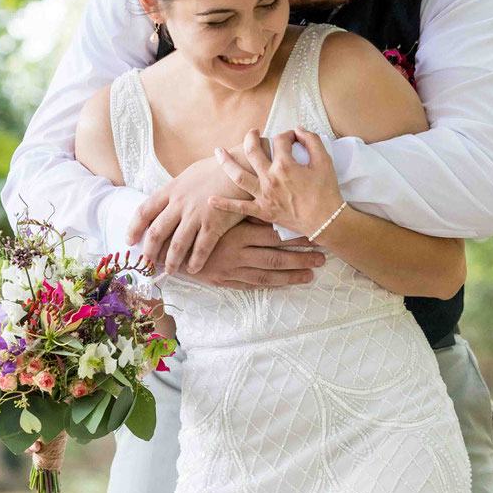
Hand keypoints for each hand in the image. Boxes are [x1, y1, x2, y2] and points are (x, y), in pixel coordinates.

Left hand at [126, 156, 251, 273]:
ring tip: (170, 271)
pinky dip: (195, 261)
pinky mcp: (214, 224)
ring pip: (177, 245)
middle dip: (149, 251)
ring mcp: (196, 215)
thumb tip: (167, 199)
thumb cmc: (218, 169)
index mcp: (172, 190)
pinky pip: (201, 248)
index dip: (134, 228)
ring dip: (171, 261)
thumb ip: (177, 190)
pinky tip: (193, 269)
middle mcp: (180, 203)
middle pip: (157, 232)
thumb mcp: (190, 175)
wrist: (242, 167)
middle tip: (148, 263)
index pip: (144, 211)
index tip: (129, 241)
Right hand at [190, 218, 325, 288]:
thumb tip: (272, 206)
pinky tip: (287, 283)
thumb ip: (246, 212)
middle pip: (276, 258)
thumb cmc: (196, 224)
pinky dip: (272, 285)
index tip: (313, 235)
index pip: (273, 237)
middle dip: (301, 259)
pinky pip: (253, 286)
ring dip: (292, 276)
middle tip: (322, 259)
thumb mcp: (221, 213)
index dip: (294, 238)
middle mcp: (237, 255)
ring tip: (312, 274)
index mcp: (236, 234)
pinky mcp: (226, 282)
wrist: (169, 248)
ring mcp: (232, 271)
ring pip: (268, 276)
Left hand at [210, 127, 342, 238]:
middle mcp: (270, 178)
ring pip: (238, 176)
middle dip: (251, 137)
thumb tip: (298, 129)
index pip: (280, 140)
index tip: (292, 138)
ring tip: (217, 152)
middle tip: (252, 132)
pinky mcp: (262, 211)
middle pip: (252, 151)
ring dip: (226, 163)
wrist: (326, 220)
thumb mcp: (324, 161)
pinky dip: (224, 204)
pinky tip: (210, 200)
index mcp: (285, 164)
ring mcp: (263, 195)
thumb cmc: (327, 191)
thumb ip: (312, 140)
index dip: (287, 135)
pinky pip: (240, 208)